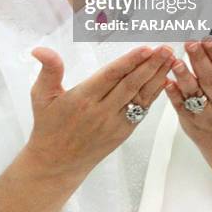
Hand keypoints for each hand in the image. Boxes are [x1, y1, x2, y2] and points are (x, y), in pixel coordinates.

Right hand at [27, 44, 175, 180]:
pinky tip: (164, 79)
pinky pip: (141, 110)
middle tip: (166, 48)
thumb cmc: (48, 125)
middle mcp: (102, 111)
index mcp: (83, 99)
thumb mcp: (41, 95)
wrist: (56, 163)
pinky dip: (154, 94)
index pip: (111, 76)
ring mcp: (115, 123)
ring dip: (157, 77)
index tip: (146, 48)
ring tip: (171, 59)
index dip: (130, 61)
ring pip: (140, 97)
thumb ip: (48, 70)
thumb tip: (39, 49)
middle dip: (151, 65)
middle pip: (131, 85)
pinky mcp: (123, 132)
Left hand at [165, 39, 211, 187]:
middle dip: (200, 59)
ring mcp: (209, 113)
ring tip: (176, 62)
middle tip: (190, 44)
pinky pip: (182, 107)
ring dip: (185, 77)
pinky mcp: (192, 121)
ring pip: (196, 93)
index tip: (207, 39)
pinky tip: (168, 83)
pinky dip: (174, 95)